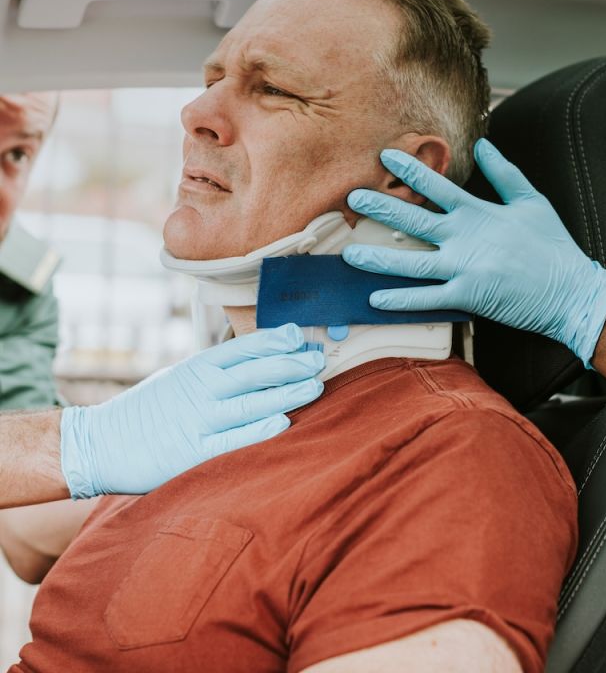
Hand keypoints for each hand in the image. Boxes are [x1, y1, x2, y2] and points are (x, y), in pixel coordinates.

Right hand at [60, 324, 323, 497]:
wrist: (99, 444)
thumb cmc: (148, 409)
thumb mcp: (180, 378)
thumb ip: (216, 370)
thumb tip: (261, 359)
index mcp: (197, 367)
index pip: (244, 348)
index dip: (275, 341)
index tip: (301, 337)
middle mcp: (200, 389)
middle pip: (254, 372)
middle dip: (291, 364)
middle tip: (320, 360)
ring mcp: (197, 421)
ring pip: (250, 402)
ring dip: (286, 393)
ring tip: (315, 387)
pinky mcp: (191, 453)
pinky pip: (231, 440)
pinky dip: (257, 430)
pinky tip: (283, 423)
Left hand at [343, 139, 605, 366]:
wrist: (571, 291)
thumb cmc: (552, 246)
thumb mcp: (531, 200)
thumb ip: (504, 173)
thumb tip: (484, 145)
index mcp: (479, 213)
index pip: (438, 186)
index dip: (410, 170)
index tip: (385, 156)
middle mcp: (466, 238)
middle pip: (414, 219)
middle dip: (380, 207)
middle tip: (351, 196)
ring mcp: (465, 268)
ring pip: (412, 262)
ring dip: (378, 258)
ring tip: (349, 254)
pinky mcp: (468, 296)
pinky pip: (427, 299)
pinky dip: (401, 300)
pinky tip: (375, 299)